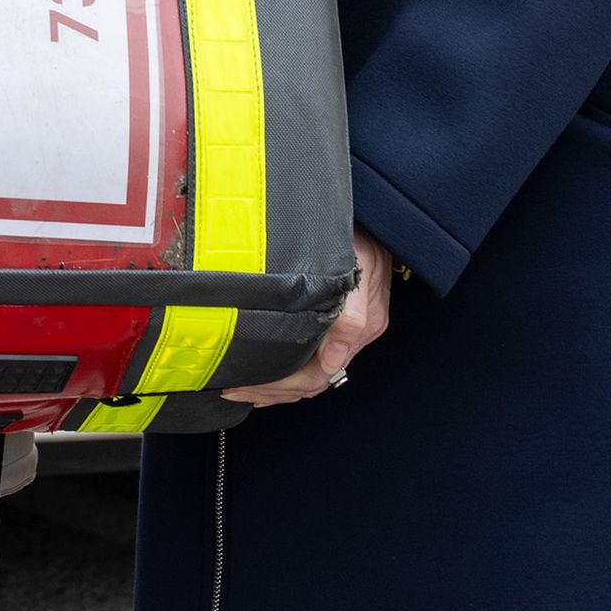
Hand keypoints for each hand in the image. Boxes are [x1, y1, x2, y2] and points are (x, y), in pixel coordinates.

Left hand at [233, 235, 392, 408]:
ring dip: (277, 387)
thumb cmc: (362, 236)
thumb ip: (350, 316)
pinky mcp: (340, 323)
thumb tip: (333, 361)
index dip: (279, 386)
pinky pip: (313, 359)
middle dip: (272, 391)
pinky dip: (288, 371)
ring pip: (311, 375)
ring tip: (243, 389)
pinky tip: (267, 373)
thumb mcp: (357, 267)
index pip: (317, 376)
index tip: (245, 385)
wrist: (376, 219)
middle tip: (234, 391)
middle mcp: (354, 337)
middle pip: (311, 381)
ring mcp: (348, 332)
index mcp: (360, 329)